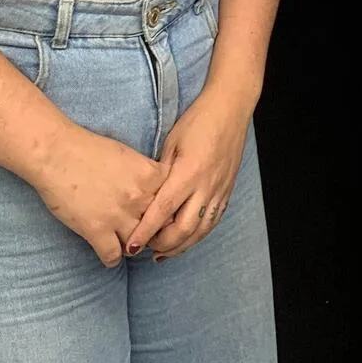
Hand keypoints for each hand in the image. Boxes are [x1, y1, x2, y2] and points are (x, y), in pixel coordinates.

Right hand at [28, 125, 169, 266]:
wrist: (56, 153)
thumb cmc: (89, 149)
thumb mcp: (129, 155)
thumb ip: (145, 174)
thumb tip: (154, 190)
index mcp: (151, 175)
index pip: (172, 202)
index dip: (165, 211)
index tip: (159, 216)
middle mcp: (140, 197)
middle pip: (159, 226)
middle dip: (152, 231)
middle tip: (144, 234)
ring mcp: (119, 216)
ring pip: (138, 244)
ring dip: (132, 245)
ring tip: (126, 243)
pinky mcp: (96, 231)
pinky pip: (113, 256)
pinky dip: (111, 258)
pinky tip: (107, 253)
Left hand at [125, 85, 253, 261]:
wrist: (230, 108)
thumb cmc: (197, 121)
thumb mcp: (172, 143)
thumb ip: (161, 172)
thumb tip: (146, 197)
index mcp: (189, 172)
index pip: (162, 211)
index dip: (145, 232)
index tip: (131, 246)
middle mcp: (206, 185)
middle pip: (183, 229)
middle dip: (161, 245)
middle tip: (144, 250)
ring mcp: (219, 190)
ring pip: (200, 230)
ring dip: (180, 246)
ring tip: (161, 254)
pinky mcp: (227, 190)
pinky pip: (213, 221)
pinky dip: (198, 236)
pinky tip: (186, 241)